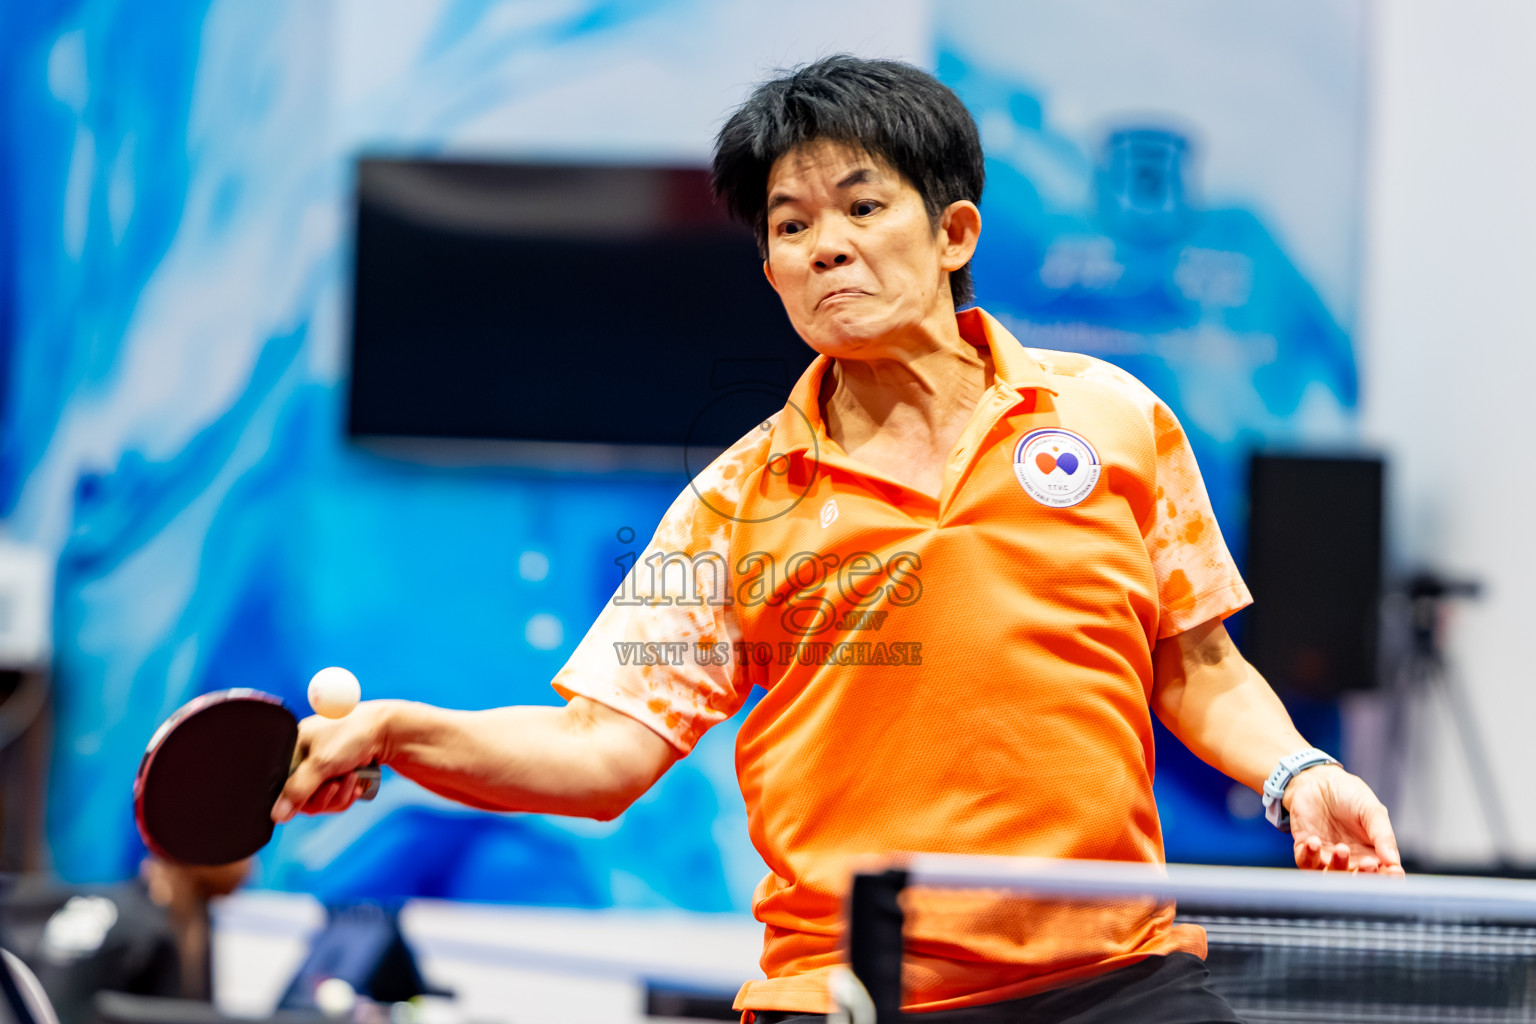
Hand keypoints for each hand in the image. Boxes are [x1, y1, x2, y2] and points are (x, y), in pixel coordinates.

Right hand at [271, 700, 396, 822]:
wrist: (388, 732)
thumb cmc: (353, 734)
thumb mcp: (321, 763)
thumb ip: (297, 790)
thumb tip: (277, 816)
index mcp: (291, 746)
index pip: (278, 784)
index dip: (295, 795)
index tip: (313, 792)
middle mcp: (302, 758)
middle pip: (301, 798)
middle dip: (324, 796)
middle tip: (337, 783)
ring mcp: (320, 768)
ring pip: (320, 801)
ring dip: (339, 794)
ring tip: (352, 777)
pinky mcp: (336, 775)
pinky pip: (334, 798)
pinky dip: (347, 793)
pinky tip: (356, 781)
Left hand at [1283, 765, 1403, 874]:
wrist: (1318, 780)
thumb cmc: (1349, 795)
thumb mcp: (1372, 811)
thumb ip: (1382, 835)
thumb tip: (1393, 861)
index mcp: (1372, 854)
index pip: (1383, 874)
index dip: (1389, 878)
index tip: (1393, 872)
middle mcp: (1350, 860)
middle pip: (1357, 881)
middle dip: (1363, 876)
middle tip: (1368, 864)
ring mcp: (1327, 857)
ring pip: (1331, 875)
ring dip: (1337, 866)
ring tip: (1342, 848)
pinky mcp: (1305, 849)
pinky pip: (1306, 862)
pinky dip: (1310, 856)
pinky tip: (1315, 842)